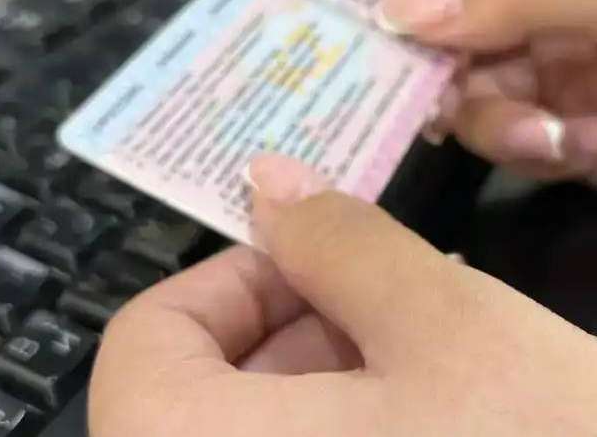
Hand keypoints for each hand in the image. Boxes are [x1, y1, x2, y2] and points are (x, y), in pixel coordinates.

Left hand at [90, 155, 596, 435]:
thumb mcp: (453, 326)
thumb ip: (343, 244)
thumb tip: (267, 183)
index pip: (142, 346)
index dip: (233, 279)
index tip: (323, 257)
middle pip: (196, 401)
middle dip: (296, 331)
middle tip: (401, 300)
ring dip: (332, 388)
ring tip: (441, 358)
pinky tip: (445, 419)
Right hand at [377, 0, 596, 223]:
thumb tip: (398, 13)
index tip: (333, 41)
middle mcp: (543, 8)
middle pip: (443, 42)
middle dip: (437, 77)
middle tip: (431, 109)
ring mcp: (557, 77)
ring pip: (474, 103)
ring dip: (503, 123)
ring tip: (557, 136)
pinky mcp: (576, 141)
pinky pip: (518, 149)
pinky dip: (543, 153)